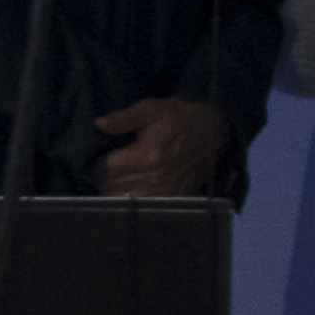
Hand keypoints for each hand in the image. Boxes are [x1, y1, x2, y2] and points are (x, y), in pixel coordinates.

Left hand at [87, 96, 229, 199]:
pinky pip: (144, 204)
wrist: (215, 131)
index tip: (108, 155)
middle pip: (114, 186)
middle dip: (109, 176)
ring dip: (119, 188)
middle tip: (115, 165)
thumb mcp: (152, 109)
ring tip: (124, 175)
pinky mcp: (174, 196)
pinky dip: (136, 197)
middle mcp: (155, 177)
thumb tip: (99, 124)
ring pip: (126, 198)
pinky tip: (137, 186)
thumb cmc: (180, 117)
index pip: (108, 169)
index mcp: (147, 155)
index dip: (102, 162)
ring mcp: (165, 190)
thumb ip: (123, 119)